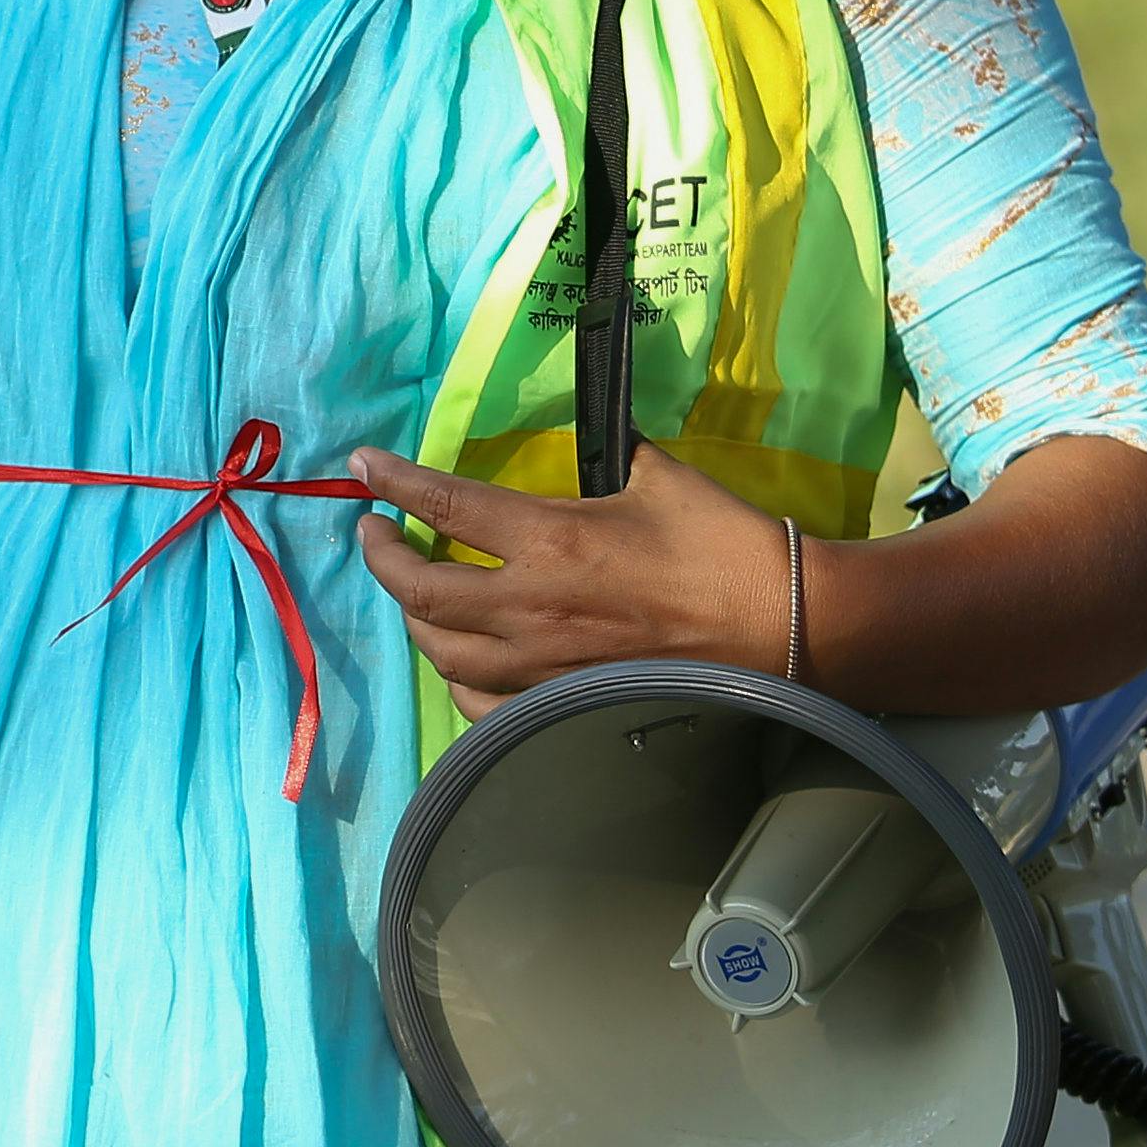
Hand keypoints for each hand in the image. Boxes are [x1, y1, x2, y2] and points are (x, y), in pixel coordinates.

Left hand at [347, 441, 796, 721]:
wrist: (784, 629)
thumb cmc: (726, 547)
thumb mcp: (657, 476)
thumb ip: (604, 458)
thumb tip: (585, 439)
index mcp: (551, 539)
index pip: (445, 505)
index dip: (393, 483)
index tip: (362, 468)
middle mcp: (531, 607)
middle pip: (419, 590)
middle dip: (382, 558)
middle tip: (376, 535)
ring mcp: (541, 667)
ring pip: (440, 651)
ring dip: (416, 616)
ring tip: (417, 591)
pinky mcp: (562, 707)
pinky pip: (479, 704)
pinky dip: (456, 676)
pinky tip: (462, 656)